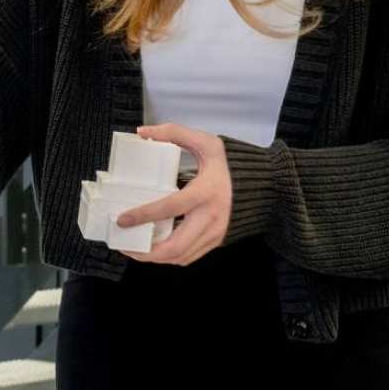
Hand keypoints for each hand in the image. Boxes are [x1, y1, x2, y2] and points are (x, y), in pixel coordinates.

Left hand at [118, 123, 231, 266]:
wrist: (266, 185)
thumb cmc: (233, 164)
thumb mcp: (206, 142)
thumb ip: (174, 132)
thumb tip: (143, 131)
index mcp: (205, 192)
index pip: (170, 208)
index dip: (143, 216)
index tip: (122, 220)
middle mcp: (211, 218)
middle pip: (175, 247)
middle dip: (145, 252)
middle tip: (124, 244)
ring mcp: (216, 233)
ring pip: (181, 256)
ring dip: (155, 258)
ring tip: (135, 249)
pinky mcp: (217, 241)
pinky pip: (190, 256)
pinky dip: (170, 257)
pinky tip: (156, 249)